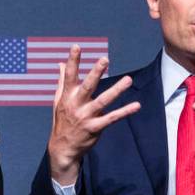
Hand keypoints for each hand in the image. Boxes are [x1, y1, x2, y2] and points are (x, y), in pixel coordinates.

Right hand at [47, 45, 140, 183]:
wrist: (63, 148)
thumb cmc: (62, 120)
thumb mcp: (58, 100)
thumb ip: (61, 81)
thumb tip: (60, 64)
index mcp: (67, 96)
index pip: (69, 76)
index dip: (72, 61)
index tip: (76, 46)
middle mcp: (76, 105)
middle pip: (87, 86)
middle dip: (95, 73)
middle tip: (104, 59)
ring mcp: (86, 117)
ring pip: (103, 101)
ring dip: (116, 90)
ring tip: (128, 79)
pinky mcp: (95, 128)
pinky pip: (112, 118)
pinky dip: (125, 112)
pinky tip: (136, 105)